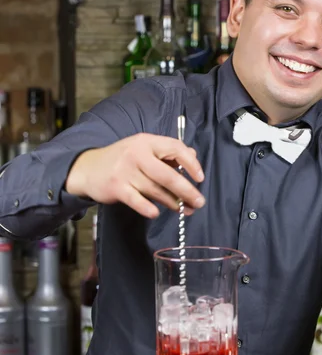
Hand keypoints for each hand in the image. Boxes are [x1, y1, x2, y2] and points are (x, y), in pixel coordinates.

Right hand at [65, 133, 205, 218]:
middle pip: (168, 175)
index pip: (175, 148)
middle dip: (187, 190)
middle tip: (199, 202)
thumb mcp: (143, 149)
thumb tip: (192, 157)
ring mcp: (125, 171)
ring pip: (156, 190)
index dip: (191, 164)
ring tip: (185, 210)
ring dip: (173, 202)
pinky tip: (157, 213)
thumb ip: (167, 153)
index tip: (200, 178)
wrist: (88, 168)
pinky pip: (137, 201)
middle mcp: (137, 154)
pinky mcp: (116, 188)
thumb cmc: (122, 159)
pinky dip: (148, 208)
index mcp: (147, 141)